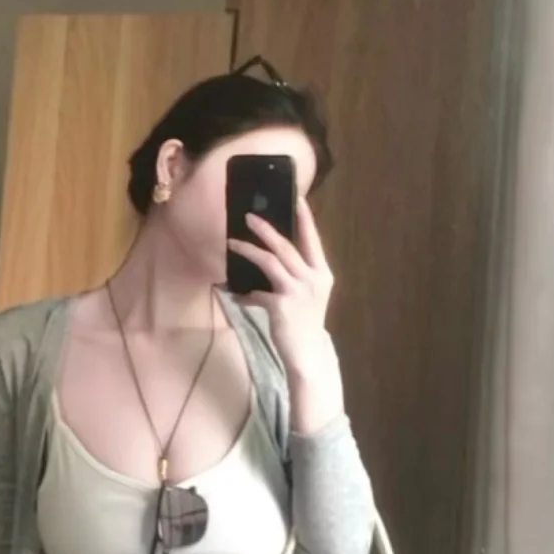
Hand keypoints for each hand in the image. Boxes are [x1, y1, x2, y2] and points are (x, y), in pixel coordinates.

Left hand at [226, 197, 334, 374]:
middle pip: (286, 245)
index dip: (304, 218)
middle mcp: (312, 279)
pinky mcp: (280, 305)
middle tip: (248, 216)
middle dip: (266, 229)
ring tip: (232, 242)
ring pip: (269, 261)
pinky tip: (236, 296)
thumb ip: (296, 277)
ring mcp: (296, 291)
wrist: (308, 355)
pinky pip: (256, 293)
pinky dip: (245, 294)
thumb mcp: (309, 296)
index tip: (296, 198)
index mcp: (322, 273)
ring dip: (248, 250)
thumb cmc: (306, 324)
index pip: (312, 239)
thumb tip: (272, 261)